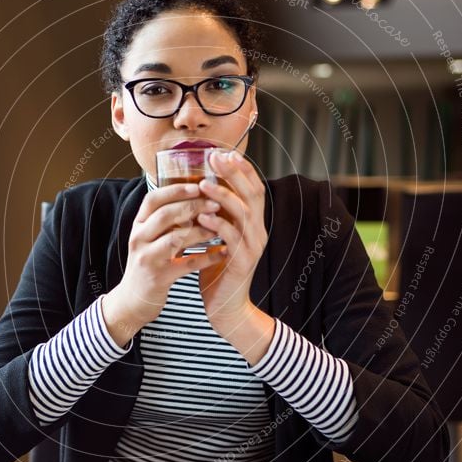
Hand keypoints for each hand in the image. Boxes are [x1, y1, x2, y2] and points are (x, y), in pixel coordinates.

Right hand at [101, 182, 225, 346]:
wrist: (133, 299)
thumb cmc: (148, 263)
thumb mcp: (149, 237)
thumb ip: (166, 219)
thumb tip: (196, 195)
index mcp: (138, 225)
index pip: (153, 200)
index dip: (175, 190)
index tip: (198, 185)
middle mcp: (139, 239)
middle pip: (165, 215)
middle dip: (193, 207)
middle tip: (215, 204)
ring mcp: (147, 259)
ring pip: (175, 239)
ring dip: (200, 231)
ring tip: (219, 228)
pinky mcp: (159, 278)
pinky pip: (187, 265)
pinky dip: (207, 258)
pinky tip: (222, 253)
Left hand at [197, 150, 268, 334]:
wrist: (226, 309)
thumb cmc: (218, 272)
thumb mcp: (220, 238)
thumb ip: (218, 216)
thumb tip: (203, 188)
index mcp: (253, 224)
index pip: (254, 188)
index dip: (241, 169)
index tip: (223, 153)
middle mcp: (258, 232)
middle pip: (253, 194)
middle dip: (234, 174)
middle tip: (216, 158)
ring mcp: (253, 247)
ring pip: (244, 213)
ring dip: (224, 196)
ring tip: (204, 185)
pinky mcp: (243, 262)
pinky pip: (233, 238)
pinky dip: (218, 225)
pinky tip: (203, 217)